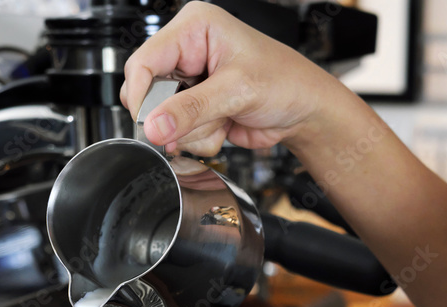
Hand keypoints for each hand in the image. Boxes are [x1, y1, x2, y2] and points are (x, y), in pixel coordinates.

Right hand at [120, 2, 343, 155]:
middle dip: (174, 117)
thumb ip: (192, 109)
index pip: (143, 61)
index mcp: (194, 28)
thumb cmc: (285, 82)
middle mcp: (187, 52)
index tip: (148, 122)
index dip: (141, 94)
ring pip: (163, 119)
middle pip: (149, 93)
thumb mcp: (237, 91)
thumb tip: (153, 125)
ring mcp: (191, 83)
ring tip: (224, 119)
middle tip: (200, 122)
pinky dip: (201, 138)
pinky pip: (180, 133)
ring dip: (193, 130)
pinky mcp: (197, 109)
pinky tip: (225, 126)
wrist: (306, 111)